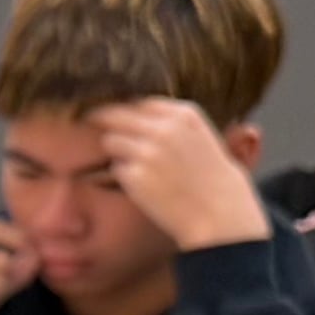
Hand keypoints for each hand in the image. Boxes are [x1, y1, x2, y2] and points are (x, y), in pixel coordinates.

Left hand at [94, 97, 269, 252]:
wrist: (220, 213)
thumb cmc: (212, 178)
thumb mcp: (200, 136)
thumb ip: (170, 122)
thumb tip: (131, 112)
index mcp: (184, 114)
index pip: (138, 102)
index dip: (125, 112)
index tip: (117, 119)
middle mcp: (164, 128)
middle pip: (114, 115)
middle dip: (104, 123)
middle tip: (94, 132)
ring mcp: (147, 151)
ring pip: (109, 141)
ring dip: (116, 152)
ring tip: (137, 166)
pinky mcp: (134, 175)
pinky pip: (115, 168)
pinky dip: (123, 175)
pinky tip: (144, 186)